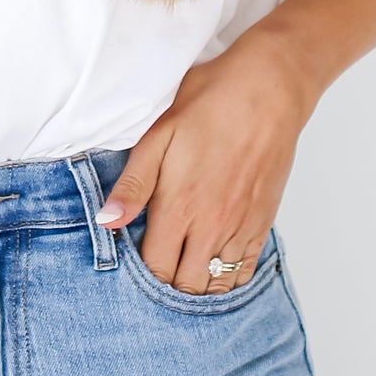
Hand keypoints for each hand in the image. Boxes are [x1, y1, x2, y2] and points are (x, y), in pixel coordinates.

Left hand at [96, 29, 315, 293]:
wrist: (268, 90)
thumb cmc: (209, 103)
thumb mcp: (158, 135)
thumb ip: (132, 185)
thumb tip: (107, 222)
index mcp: (180, 206)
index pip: (155, 268)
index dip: (140, 272)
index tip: (134, 258)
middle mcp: (212, 226)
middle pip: (186, 286)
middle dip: (167, 284)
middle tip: (156, 265)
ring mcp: (241, 227)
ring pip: (217, 285)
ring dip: (198, 285)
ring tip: (183, 270)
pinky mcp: (263, 222)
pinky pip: (245, 272)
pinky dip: (228, 278)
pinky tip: (214, 266)